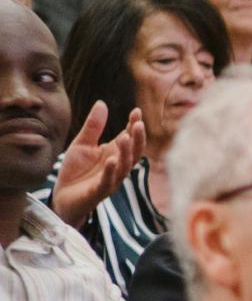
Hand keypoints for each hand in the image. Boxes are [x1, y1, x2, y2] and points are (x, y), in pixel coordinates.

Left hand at [50, 102, 144, 228]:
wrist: (63, 196)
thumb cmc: (76, 170)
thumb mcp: (82, 143)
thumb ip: (93, 126)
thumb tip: (102, 103)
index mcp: (114, 153)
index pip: (130, 138)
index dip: (134, 125)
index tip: (137, 111)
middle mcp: (117, 166)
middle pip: (133, 152)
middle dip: (138, 139)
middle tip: (138, 124)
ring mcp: (110, 179)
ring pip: (124, 166)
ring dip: (125, 153)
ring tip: (124, 137)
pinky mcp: (99, 191)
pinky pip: (107, 181)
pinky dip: (110, 171)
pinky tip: (111, 161)